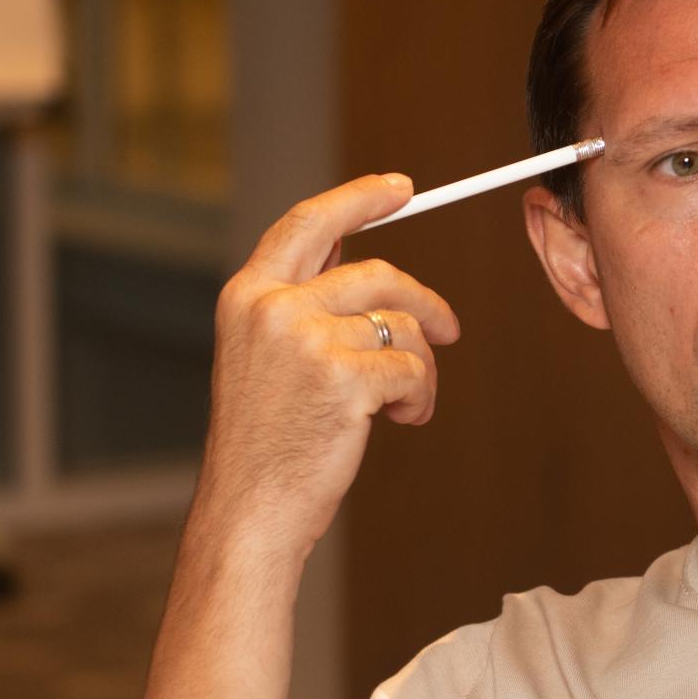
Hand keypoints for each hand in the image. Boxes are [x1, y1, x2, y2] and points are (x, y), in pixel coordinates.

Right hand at [198, 174, 460, 559]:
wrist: (250, 509)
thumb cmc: (265, 443)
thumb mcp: (264, 357)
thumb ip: (300, 304)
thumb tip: (350, 252)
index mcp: (247, 296)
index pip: (309, 223)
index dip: (359, 200)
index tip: (401, 189)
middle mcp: (273, 308)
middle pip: (377, 274)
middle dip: (425, 302)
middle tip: (450, 330)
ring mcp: (308, 340)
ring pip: (403, 327)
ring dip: (419, 368)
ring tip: (403, 405)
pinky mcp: (345, 377)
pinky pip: (414, 368)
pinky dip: (420, 397)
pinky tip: (399, 421)